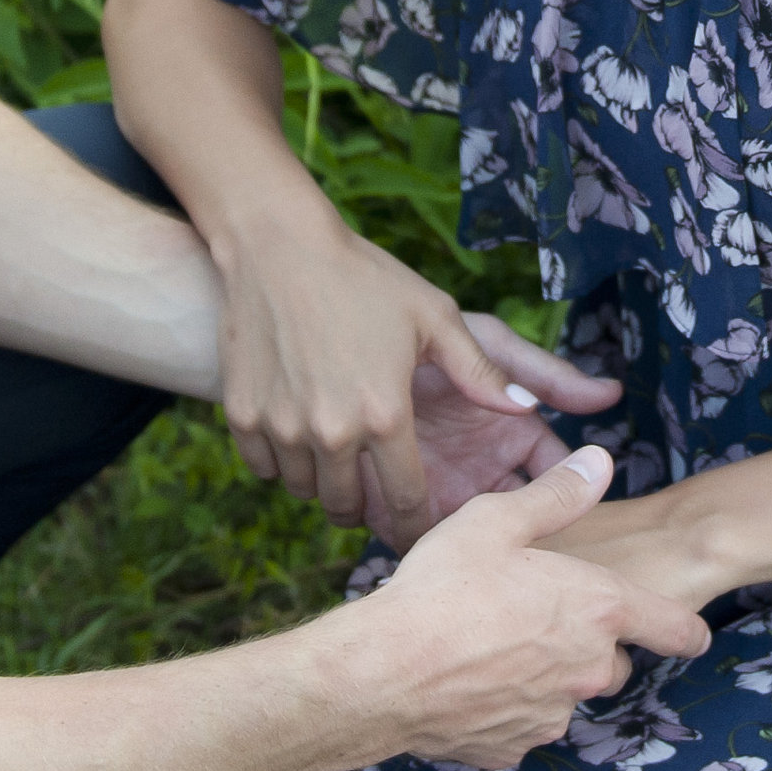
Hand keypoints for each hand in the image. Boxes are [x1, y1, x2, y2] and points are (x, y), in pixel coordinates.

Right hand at [216, 213, 537, 539]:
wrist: (278, 246)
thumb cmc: (365, 278)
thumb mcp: (435, 318)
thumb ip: (481, 372)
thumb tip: (529, 409)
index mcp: (385, 416)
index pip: (405, 502)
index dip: (415, 521)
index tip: (419, 524)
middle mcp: (331, 432)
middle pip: (349, 508)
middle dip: (365, 505)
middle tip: (373, 485)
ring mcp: (282, 428)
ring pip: (306, 491)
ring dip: (324, 481)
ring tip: (338, 452)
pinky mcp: (243, 418)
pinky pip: (266, 469)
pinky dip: (283, 460)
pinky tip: (299, 427)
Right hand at [347, 447, 715, 770]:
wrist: (382, 672)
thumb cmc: (440, 588)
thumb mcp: (496, 521)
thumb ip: (556, 495)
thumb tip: (601, 462)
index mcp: (598, 610)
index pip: (674, 628)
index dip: (688, 630)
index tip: (695, 635)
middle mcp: (587, 669)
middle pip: (613, 664)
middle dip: (588, 647)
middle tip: (539, 620)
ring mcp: (550, 715)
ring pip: (563, 696)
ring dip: (543, 678)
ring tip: (489, 648)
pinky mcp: (510, 748)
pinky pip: (519, 726)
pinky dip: (502, 710)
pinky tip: (465, 684)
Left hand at [386, 316, 628, 547]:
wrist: (338, 342)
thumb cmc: (421, 334)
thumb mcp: (487, 346)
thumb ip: (545, 374)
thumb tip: (611, 394)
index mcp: (514, 439)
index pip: (557, 478)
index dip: (570, 497)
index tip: (574, 511)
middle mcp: (483, 474)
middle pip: (520, 524)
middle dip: (527, 543)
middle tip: (528, 556)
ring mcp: (440, 495)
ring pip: (472, 542)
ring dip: (474, 552)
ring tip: (478, 560)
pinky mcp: (391, 510)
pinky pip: (415, 543)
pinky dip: (423, 553)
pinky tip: (430, 555)